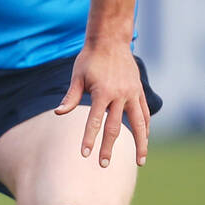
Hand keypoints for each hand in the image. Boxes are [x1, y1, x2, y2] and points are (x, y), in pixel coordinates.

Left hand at [55, 41, 148, 166]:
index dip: (89, 139)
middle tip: (103, 165)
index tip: (84, 154)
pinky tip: (145, 139)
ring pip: (140, 124)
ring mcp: (133, 93)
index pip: (95, 121)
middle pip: (116, 128)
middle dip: (109, 148)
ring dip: (141, 144)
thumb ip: (71, 97)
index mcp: (103, 92)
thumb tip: (58, 113)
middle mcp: (120, 95)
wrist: (110, 40)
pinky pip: (145, 112)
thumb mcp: (77, 76)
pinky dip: (146, 127)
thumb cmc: (90, 58)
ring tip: (140, 162)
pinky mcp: (139, 91)